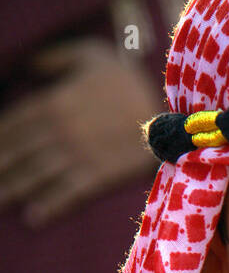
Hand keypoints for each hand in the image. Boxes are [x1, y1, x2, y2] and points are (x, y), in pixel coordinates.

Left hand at [0, 38, 161, 225]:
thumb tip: (31, 65)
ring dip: (12, 190)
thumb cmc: (129, 79)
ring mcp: (78, 156)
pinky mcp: (98, 176)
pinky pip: (67, 193)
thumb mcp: (92, 54)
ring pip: (35, 175)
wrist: (168, 111)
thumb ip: (57, 58)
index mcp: (53, 101)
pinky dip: (48, 206)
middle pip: (17, 153)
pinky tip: (32, 218)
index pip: (12, 123)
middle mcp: (59, 131)